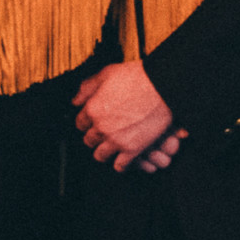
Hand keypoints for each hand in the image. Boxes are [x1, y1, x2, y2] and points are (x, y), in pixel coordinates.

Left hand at [73, 61, 187, 172]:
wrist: (163, 87)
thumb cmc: (138, 77)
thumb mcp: (107, 73)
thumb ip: (87, 87)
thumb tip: (75, 100)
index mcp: (93, 109)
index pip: (80, 123)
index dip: (87, 122)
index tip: (93, 122)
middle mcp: (101, 127)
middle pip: (89, 140)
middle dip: (94, 137)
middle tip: (104, 133)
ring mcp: (116, 140)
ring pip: (100, 155)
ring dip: (104, 151)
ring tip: (111, 146)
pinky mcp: (133, 149)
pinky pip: (120, 166)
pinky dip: (120, 164)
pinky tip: (123, 157)